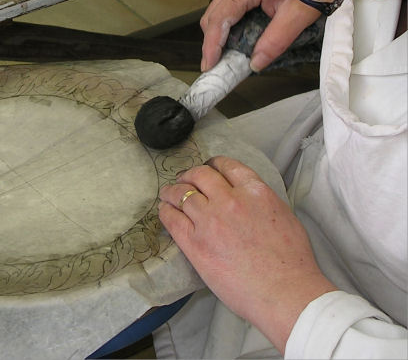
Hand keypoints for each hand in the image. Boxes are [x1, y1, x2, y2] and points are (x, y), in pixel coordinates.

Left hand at [159, 156, 335, 352]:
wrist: (285, 292)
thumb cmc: (292, 262)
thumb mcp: (283, 215)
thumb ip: (261, 200)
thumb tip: (248, 198)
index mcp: (255, 191)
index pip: (227, 166)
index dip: (214, 164)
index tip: (209, 167)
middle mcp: (229, 200)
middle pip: (200, 175)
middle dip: (190, 174)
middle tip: (184, 179)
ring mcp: (209, 220)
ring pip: (182, 194)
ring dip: (172, 191)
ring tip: (167, 193)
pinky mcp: (195, 243)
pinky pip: (172, 219)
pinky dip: (166, 211)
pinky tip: (164, 210)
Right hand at [199, 0, 321, 71]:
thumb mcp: (300, 14)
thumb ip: (277, 40)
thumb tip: (255, 63)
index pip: (219, 20)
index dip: (211, 45)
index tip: (210, 66)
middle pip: (212, 18)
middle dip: (212, 44)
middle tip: (218, 67)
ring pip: (216, 15)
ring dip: (219, 37)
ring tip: (226, 58)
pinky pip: (226, 10)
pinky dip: (227, 29)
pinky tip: (235, 42)